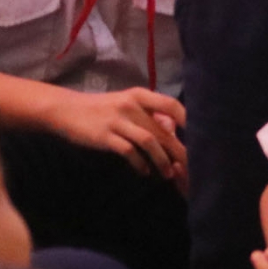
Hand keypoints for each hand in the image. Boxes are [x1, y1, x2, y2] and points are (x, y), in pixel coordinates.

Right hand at [46, 87, 187, 180]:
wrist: (67, 110)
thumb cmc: (101, 109)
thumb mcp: (126, 105)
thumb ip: (149, 115)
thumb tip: (172, 131)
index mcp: (139, 95)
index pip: (171, 105)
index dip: (188, 121)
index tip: (200, 139)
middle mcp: (131, 105)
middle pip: (163, 130)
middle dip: (178, 151)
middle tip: (188, 168)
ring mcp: (118, 120)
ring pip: (149, 142)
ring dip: (161, 161)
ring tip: (167, 174)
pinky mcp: (105, 136)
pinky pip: (129, 152)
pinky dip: (140, 164)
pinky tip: (144, 172)